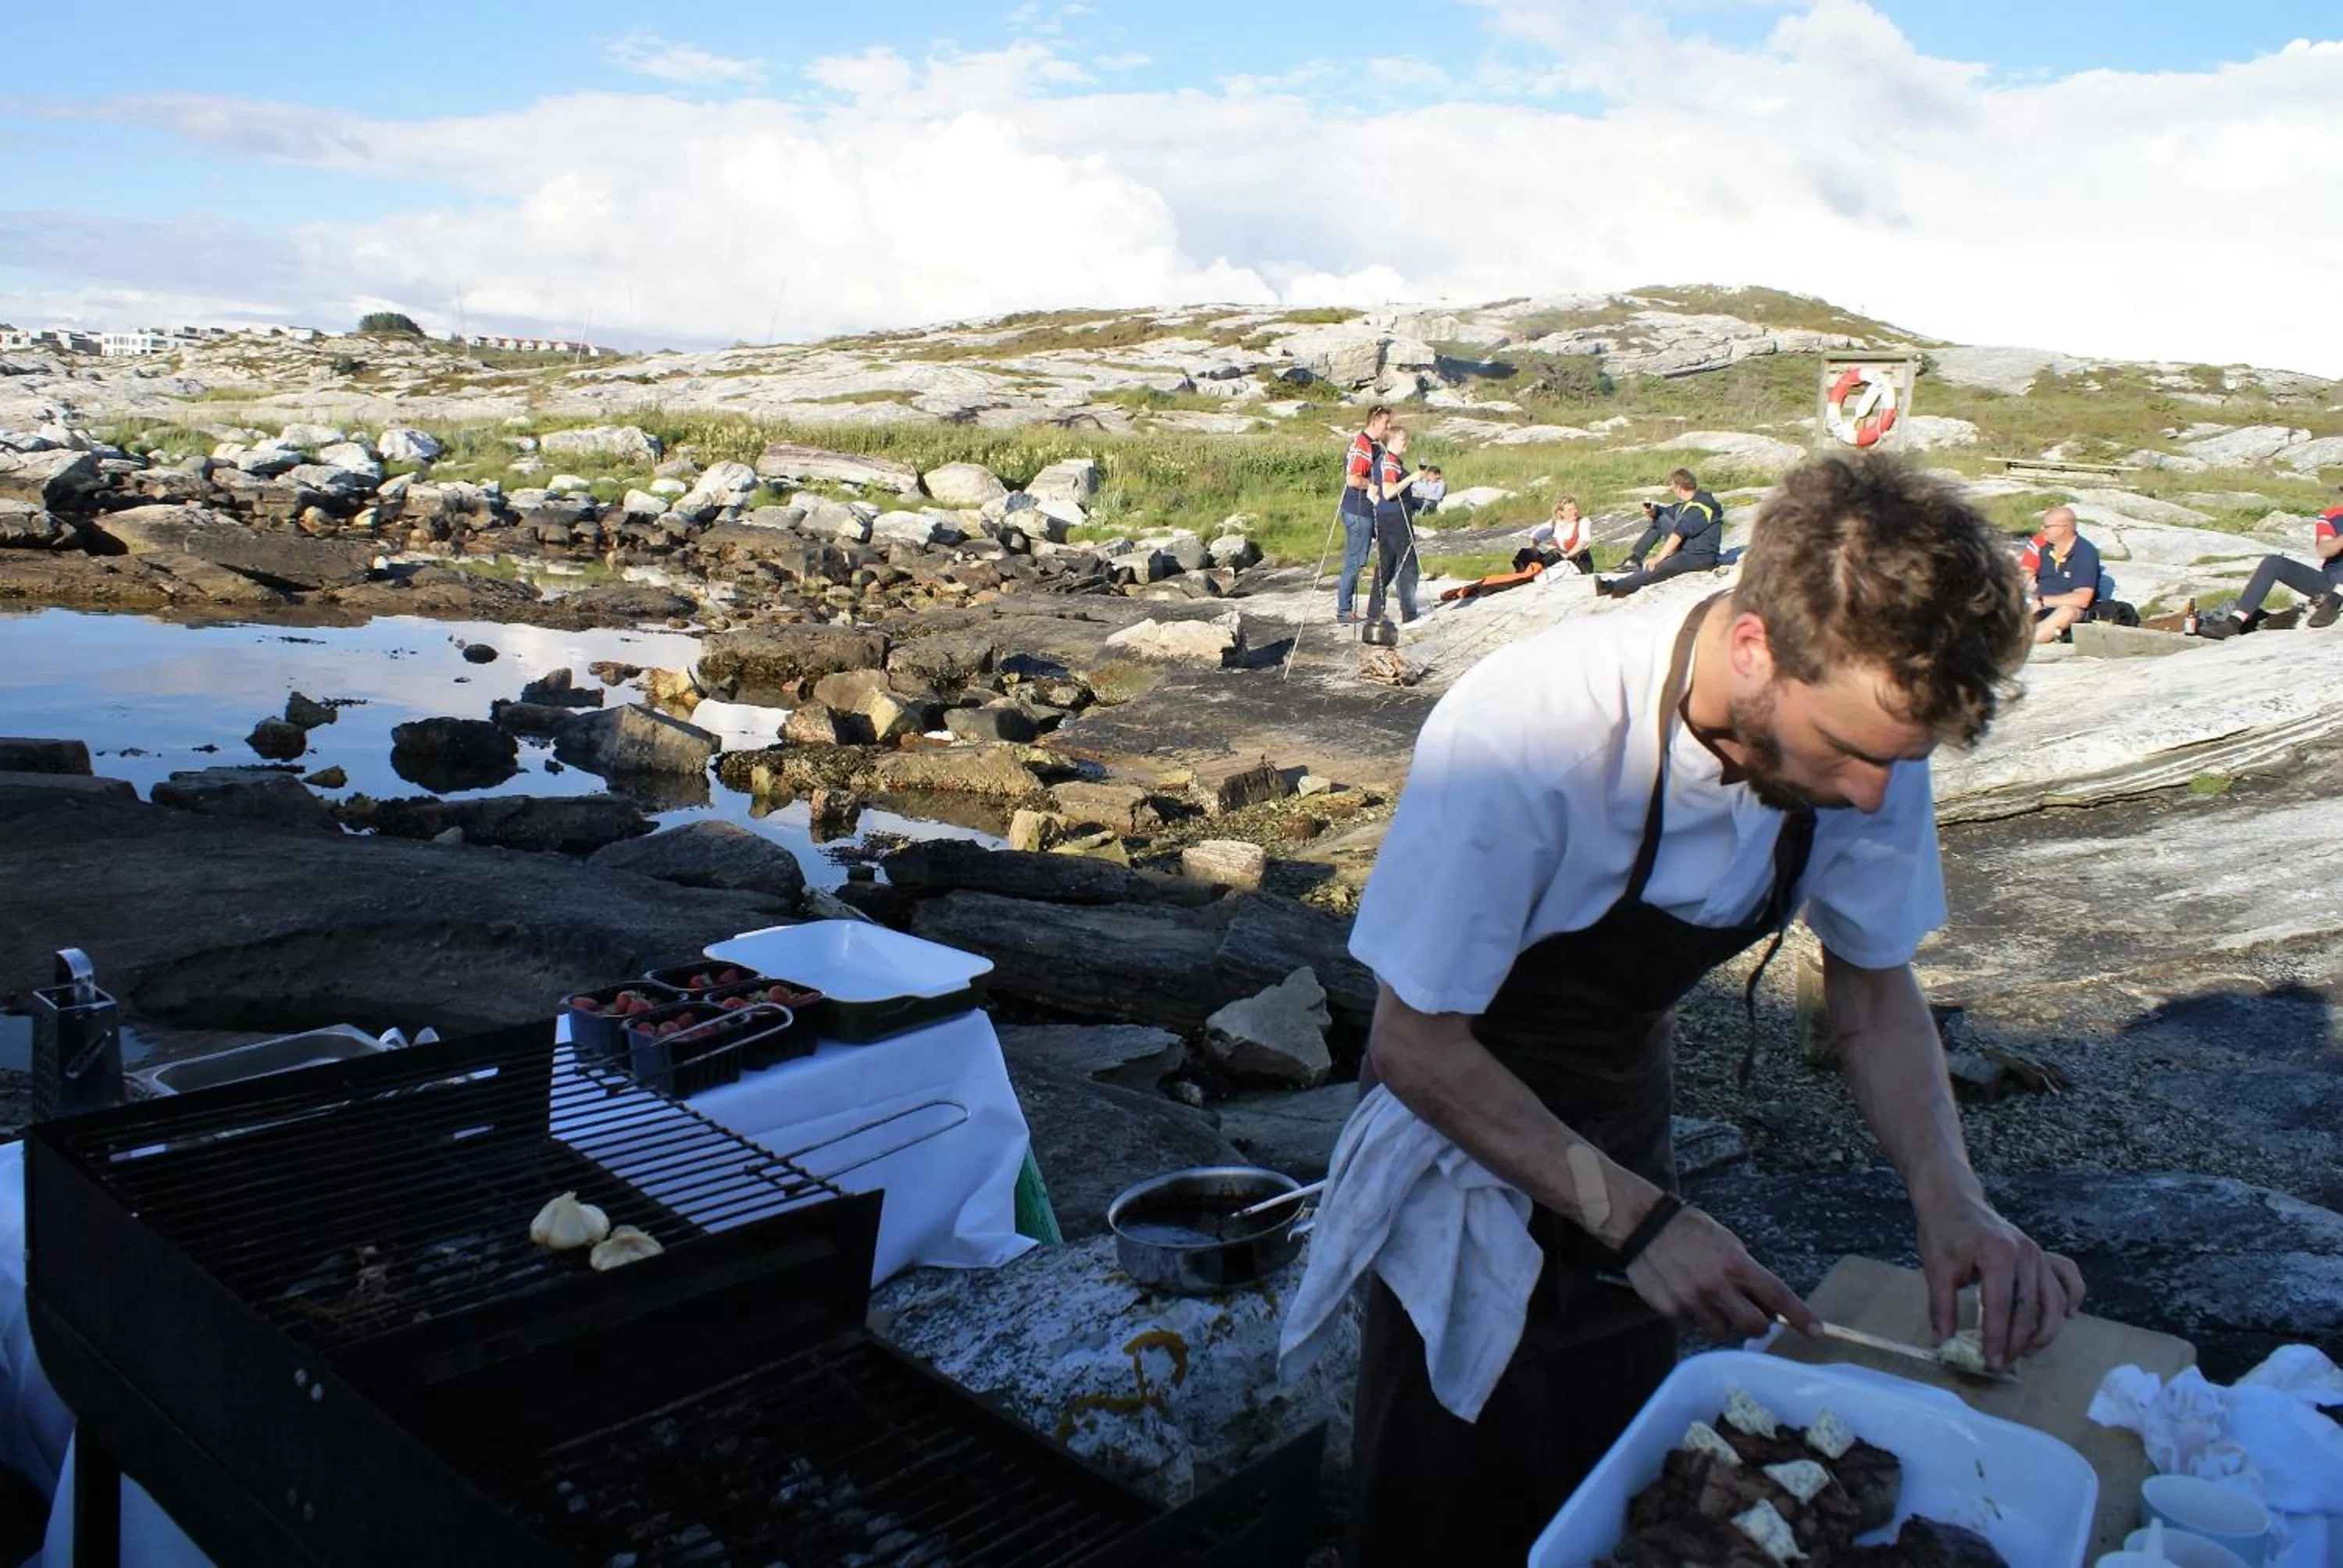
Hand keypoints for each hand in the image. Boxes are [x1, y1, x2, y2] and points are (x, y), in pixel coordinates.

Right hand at [1624, 1203, 1819, 1340]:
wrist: (1643, 1225)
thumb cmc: (1690, 1230)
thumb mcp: (1727, 1242)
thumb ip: (1746, 1272)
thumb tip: (1765, 1303)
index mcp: (1736, 1264)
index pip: (1778, 1296)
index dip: (1800, 1316)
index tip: (1816, 1331)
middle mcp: (1717, 1287)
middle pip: (1753, 1326)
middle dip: (1755, 1322)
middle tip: (1747, 1312)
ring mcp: (1693, 1301)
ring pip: (1721, 1331)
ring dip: (1721, 1320)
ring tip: (1707, 1299)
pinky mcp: (1671, 1310)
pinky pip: (1693, 1327)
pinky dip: (1695, 1317)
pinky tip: (1686, 1297)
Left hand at [1915, 1189, 2084, 1368]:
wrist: (1953, 1199)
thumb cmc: (1943, 1232)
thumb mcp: (1936, 1269)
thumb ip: (1942, 1307)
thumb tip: (1943, 1343)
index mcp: (1998, 1254)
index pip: (2001, 1307)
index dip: (1997, 1339)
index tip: (1992, 1363)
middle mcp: (2026, 1254)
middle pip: (2030, 1308)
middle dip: (2018, 1341)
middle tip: (2004, 1363)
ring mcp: (2038, 1253)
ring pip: (2053, 1301)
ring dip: (2044, 1330)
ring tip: (2026, 1351)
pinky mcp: (2042, 1255)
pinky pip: (2067, 1279)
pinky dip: (2071, 1298)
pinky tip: (2066, 1318)